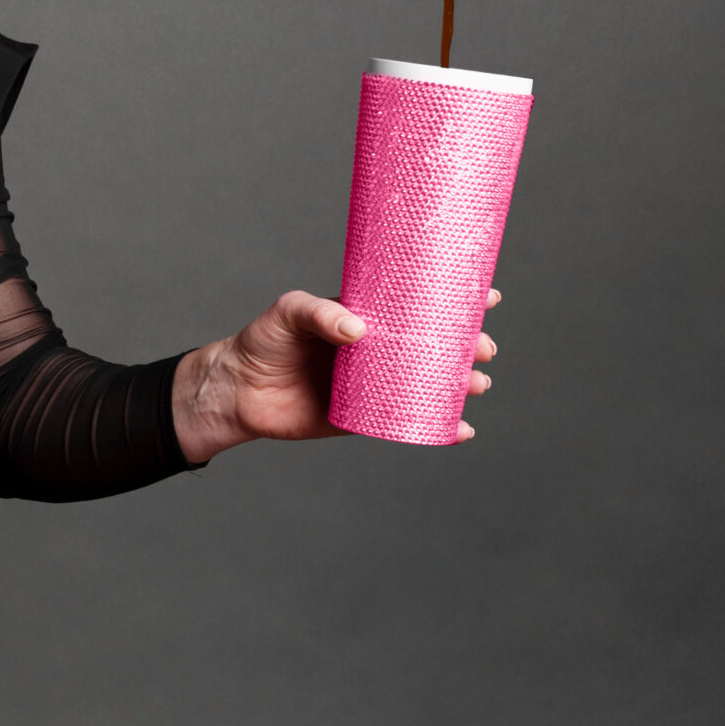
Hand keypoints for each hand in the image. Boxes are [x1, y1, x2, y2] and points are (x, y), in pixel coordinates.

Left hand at [172, 288, 501, 462]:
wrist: (236, 391)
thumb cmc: (262, 341)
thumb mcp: (288, 313)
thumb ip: (319, 313)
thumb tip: (358, 329)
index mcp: (365, 318)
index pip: (415, 304)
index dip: (453, 300)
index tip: (488, 296)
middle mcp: (375, 350)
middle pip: (432, 347)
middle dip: (466, 346)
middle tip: (484, 349)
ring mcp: (372, 384)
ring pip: (426, 384)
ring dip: (458, 385)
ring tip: (477, 384)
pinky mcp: (362, 418)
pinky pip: (405, 422)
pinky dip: (436, 426)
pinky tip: (458, 429)